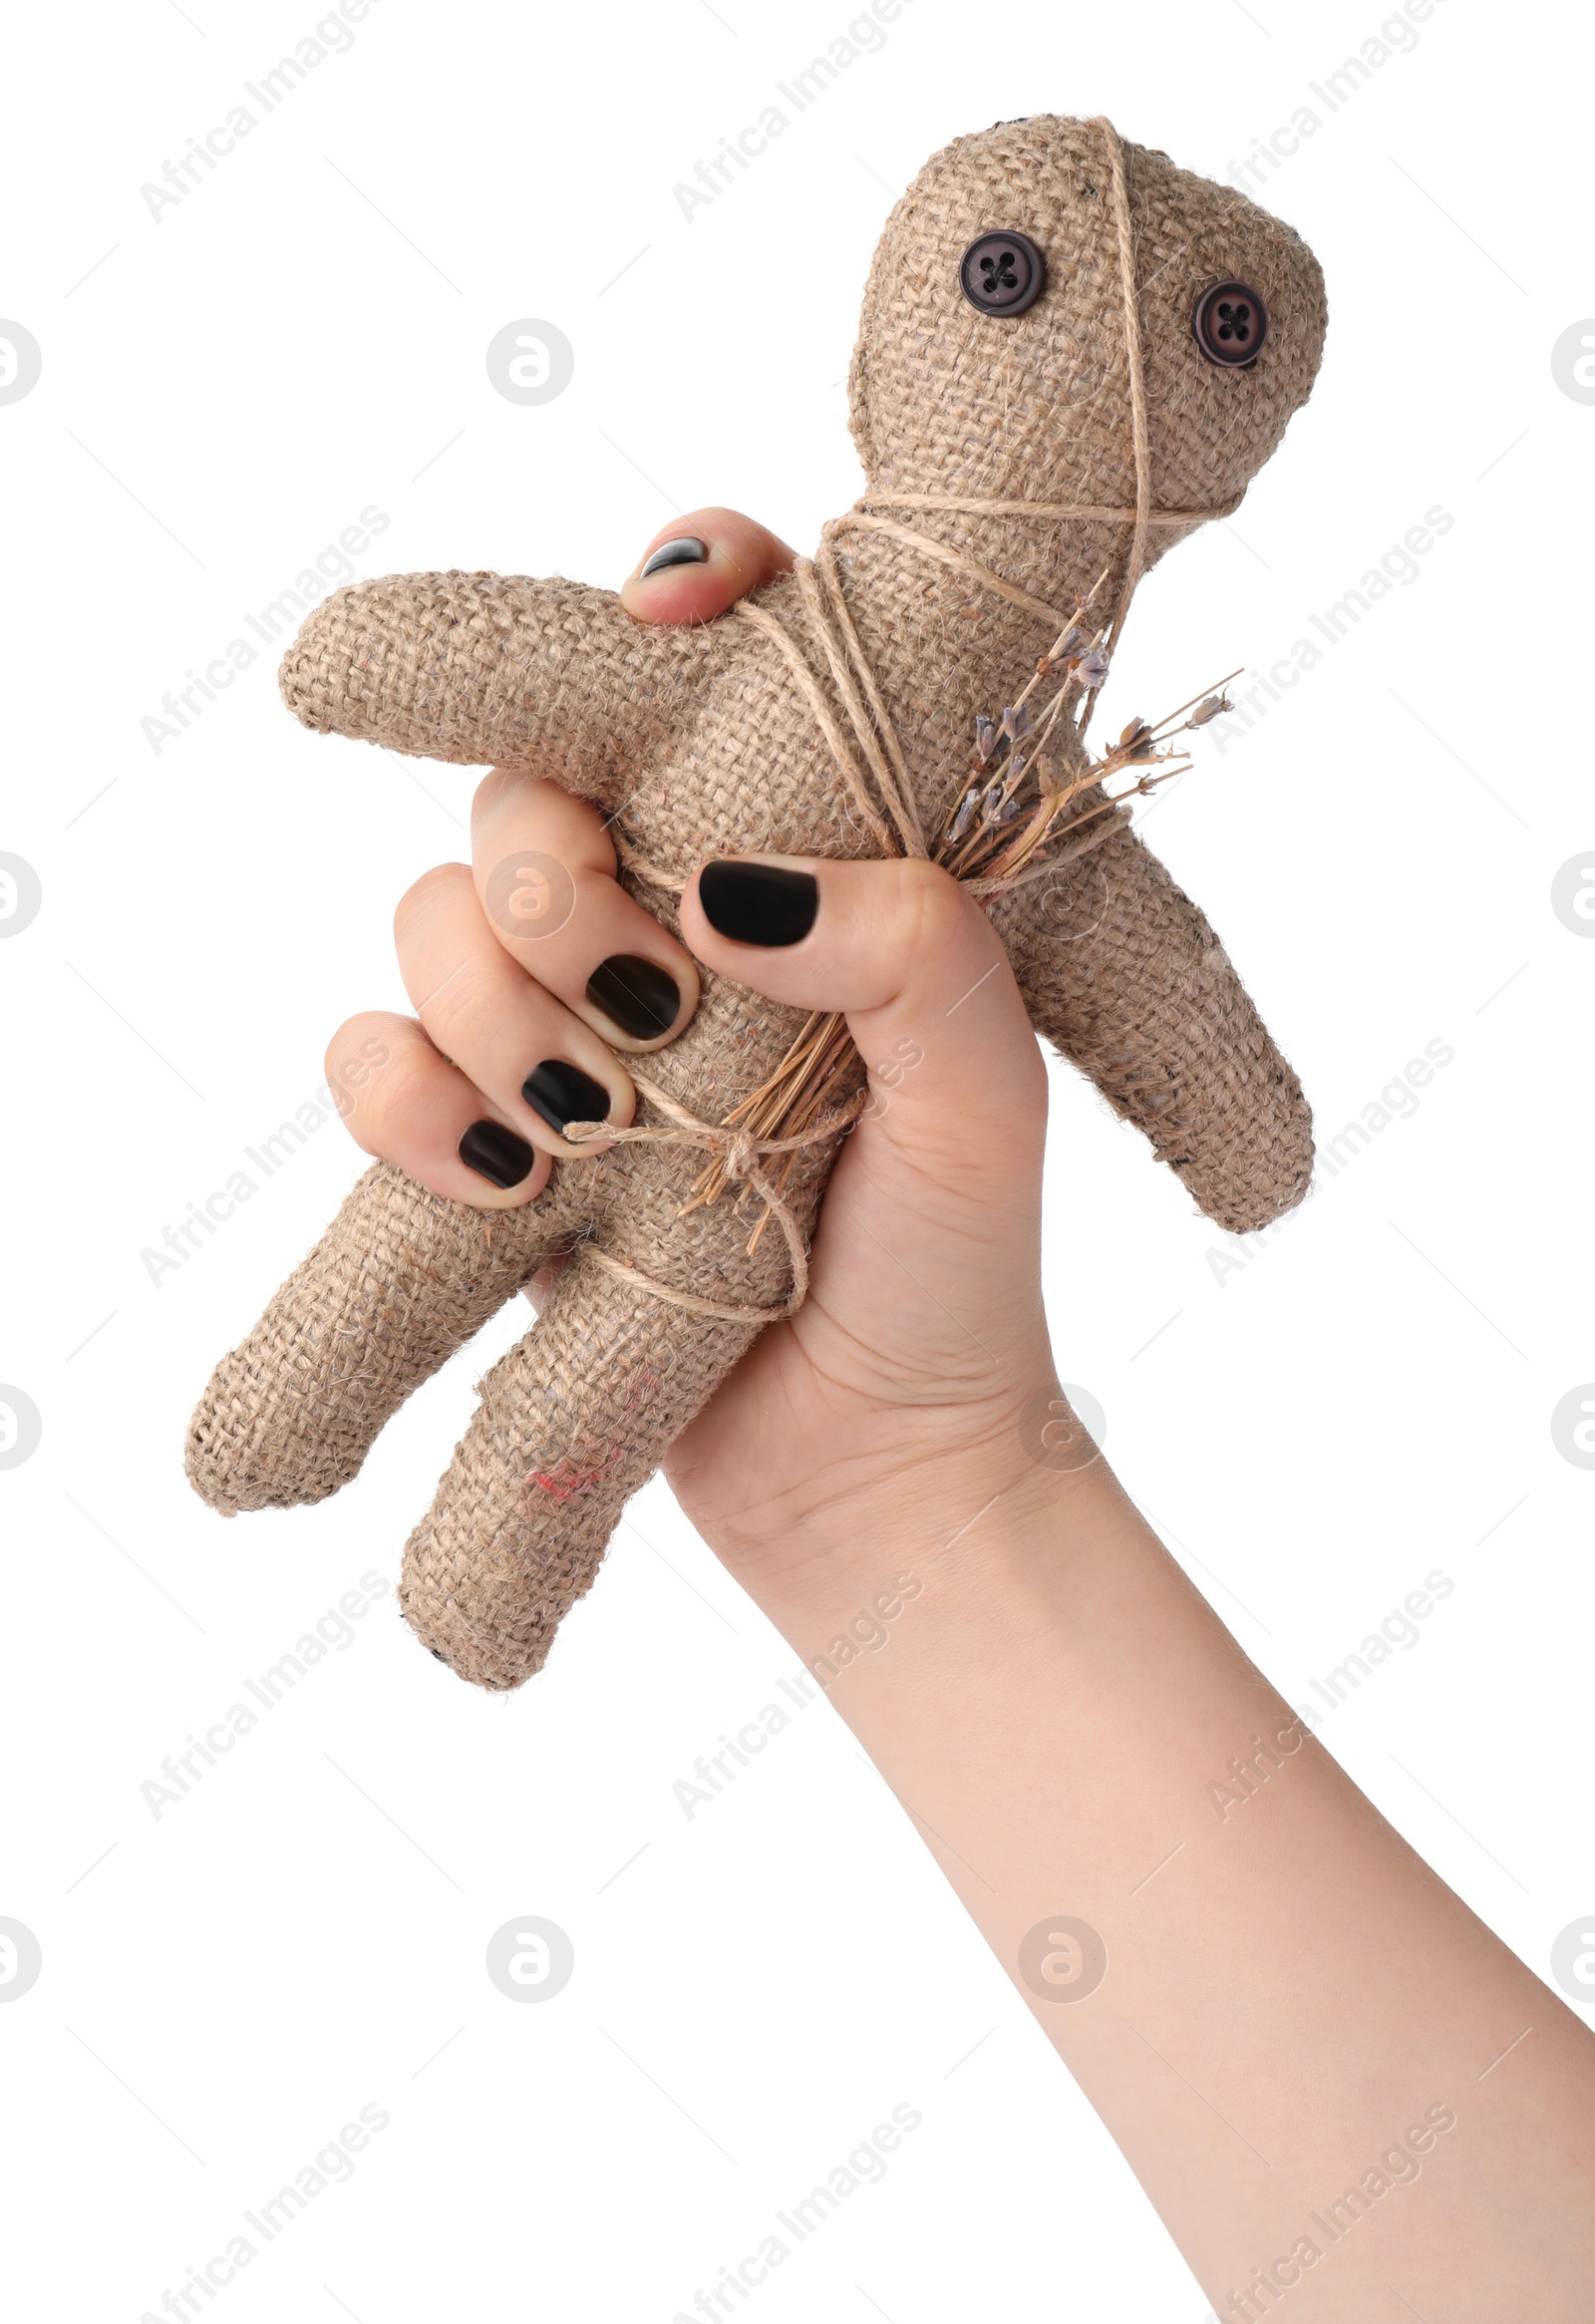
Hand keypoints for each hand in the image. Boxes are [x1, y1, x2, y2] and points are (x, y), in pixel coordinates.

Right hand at [331, 507, 1058, 1611]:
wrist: (872, 1480)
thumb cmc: (954, 1277)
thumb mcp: (986, 1100)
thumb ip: (915, 953)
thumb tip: (720, 883)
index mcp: (803, 877)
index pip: (717, 674)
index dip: (682, 603)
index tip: (679, 623)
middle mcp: (673, 930)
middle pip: (527, 795)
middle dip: (547, 876)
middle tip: (633, 994)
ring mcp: (572, 1036)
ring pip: (435, 919)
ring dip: (480, 1006)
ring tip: (586, 1124)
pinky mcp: (490, 1145)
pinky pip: (374, 1064)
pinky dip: (399, 1103)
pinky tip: (495, 1177)